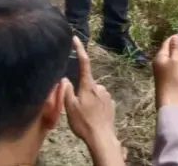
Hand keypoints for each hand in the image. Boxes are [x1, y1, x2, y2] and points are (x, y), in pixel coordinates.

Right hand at [65, 37, 121, 159]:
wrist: (102, 138)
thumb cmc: (84, 122)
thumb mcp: (70, 107)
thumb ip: (67, 91)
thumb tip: (66, 80)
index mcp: (88, 86)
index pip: (84, 63)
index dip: (80, 50)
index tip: (76, 39)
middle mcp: (100, 87)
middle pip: (87, 83)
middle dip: (81, 91)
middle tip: (76, 107)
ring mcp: (107, 96)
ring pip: (93, 93)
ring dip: (88, 100)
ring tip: (84, 115)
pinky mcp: (111, 104)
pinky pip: (100, 101)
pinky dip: (95, 106)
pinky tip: (93, 117)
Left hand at [152, 35, 177, 109]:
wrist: (172, 101)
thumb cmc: (173, 79)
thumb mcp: (176, 61)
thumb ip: (176, 49)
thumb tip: (175, 36)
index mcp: (160, 57)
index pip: (167, 43)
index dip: (176, 39)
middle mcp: (162, 63)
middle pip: (173, 52)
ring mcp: (167, 71)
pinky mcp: (173, 78)